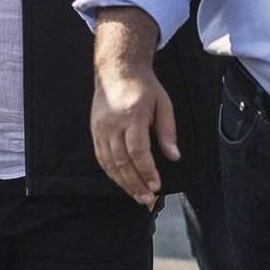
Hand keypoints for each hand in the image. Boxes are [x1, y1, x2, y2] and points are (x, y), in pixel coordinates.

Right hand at [90, 61, 177, 207]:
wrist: (117, 70)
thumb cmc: (144, 87)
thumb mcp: (163, 104)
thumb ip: (168, 131)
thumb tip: (174, 156)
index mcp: (132, 115)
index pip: (137, 150)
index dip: (146, 171)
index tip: (156, 185)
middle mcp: (113, 124)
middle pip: (122, 161)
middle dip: (136, 183)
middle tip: (148, 199)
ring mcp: (101, 128)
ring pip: (109, 163)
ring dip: (123, 182)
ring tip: (138, 196)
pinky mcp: (95, 131)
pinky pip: (101, 157)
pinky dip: (111, 173)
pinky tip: (122, 182)